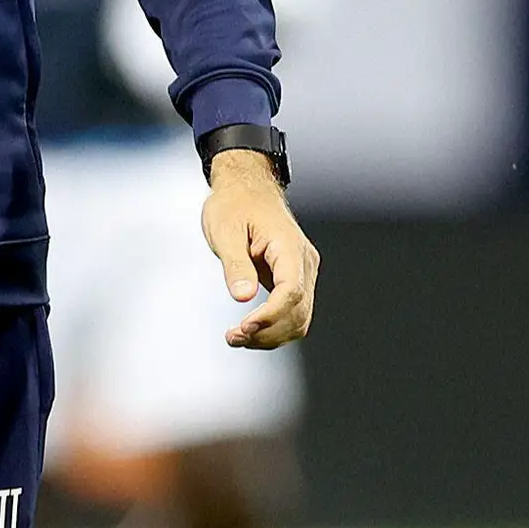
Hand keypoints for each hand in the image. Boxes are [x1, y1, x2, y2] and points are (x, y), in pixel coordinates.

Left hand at [202, 151, 318, 347]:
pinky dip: (273, 328)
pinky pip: (292, 313)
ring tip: (236, 337)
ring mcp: (302, 272)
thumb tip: (243, 297)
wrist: (245, 190)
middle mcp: (303, 262)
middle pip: (299, 311)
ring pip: (299, 319)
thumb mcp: (225, 231)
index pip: (291, 291)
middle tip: (232, 337)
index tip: (244, 327)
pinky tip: (249, 331)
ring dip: (271, 335)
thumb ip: (236, 265)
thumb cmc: (234, 205)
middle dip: (268, 332)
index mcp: (288, 246)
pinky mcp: (294, 280)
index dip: (270, 316)